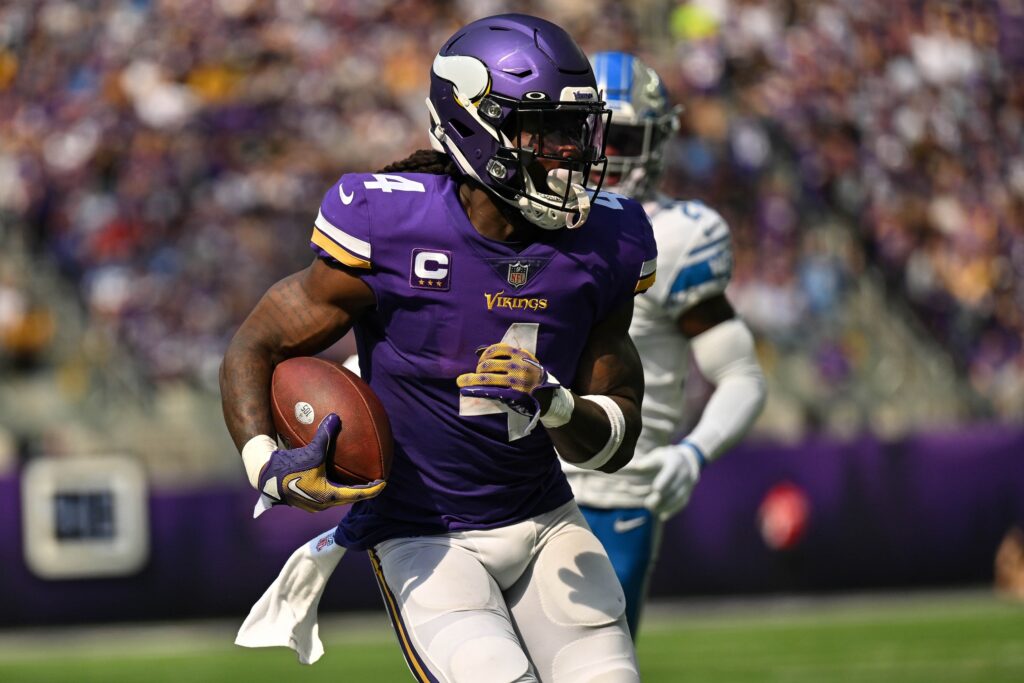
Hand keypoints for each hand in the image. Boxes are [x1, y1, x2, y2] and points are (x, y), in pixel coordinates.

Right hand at [258, 414, 385, 513]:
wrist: (264, 478)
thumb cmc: (288, 468)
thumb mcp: (310, 451)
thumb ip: (325, 436)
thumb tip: (336, 417)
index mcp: (328, 496)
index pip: (358, 495)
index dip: (372, 489)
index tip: (383, 483)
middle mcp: (322, 504)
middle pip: (348, 498)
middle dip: (361, 490)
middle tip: (372, 482)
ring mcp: (311, 504)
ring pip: (335, 498)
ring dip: (346, 489)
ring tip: (354, 480)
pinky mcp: (303, 500)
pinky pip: (324, 494)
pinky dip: (333, 487)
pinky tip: (331, 477)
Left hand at [457, 343, 560, 419]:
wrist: (546, 393)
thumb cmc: (531, 374)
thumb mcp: (525, 359)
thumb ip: (510, 354)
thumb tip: (480, 351)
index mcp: (520, 354)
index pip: (496, 349)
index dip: (484, 355)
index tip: (481, 360)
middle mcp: (518, 365)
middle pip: (488, 364)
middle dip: (479, 368)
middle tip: (477, 373)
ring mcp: (515, 380)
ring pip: (486, 377)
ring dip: (472, 379)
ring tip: (463, 381)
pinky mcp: (513, 393)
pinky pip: (490, 391)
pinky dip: (475, 390)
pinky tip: (466, 390)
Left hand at [643, 442, 702, 520]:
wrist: (688, 460)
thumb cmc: (665, 458)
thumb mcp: (655, 456)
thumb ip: (644, 464)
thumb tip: (628, 468)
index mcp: (675, 461)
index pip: (671, 472)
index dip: (664, 480)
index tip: (656, 489)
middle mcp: (684, 473)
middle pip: (674, 487)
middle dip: (662, 497)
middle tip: (648, 505)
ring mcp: (688, 483)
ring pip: (679, 497)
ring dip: (666, 505)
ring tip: (652, 510)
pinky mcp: (688, 492)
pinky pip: (682, 502)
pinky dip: (672, 510)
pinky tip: (662, 516)